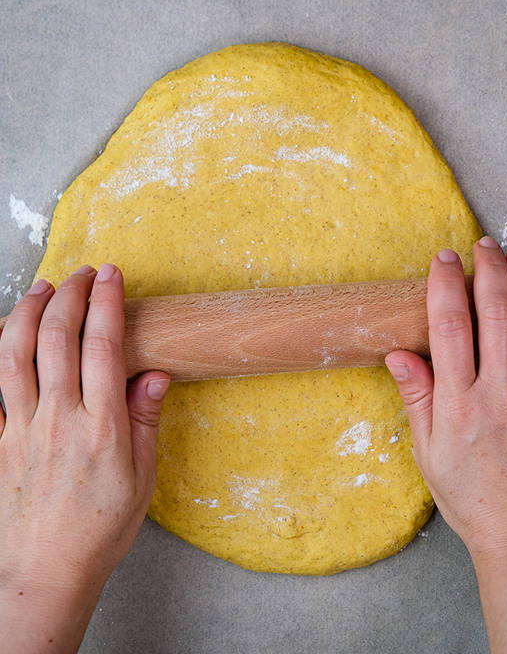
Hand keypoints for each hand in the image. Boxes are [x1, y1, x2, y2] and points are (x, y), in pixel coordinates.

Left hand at [0, 264, 169, 653]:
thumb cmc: (97, 531)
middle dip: (69, 295)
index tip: (111, 276)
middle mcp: (58, 419)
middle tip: (82, 273)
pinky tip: (6, 335)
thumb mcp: (141, 478)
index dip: (106, 302)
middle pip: (56, 338)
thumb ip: (144, 421)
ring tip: (41, 289)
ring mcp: (21, 428)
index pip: (102, 345)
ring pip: (14, 352)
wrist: (45, 571)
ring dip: (27, 312)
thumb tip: (153, 375)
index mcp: (101, 427)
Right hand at [385, 236, 506, 653]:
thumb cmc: (472, 499)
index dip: (446, 284)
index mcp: (459, 403)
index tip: (444, 260)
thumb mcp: (428, 452)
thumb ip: (417, 398)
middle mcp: (501, 393)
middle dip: (489, 269)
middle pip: (497, 312)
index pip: (451, 324)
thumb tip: (399, 353)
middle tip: (484, 246)